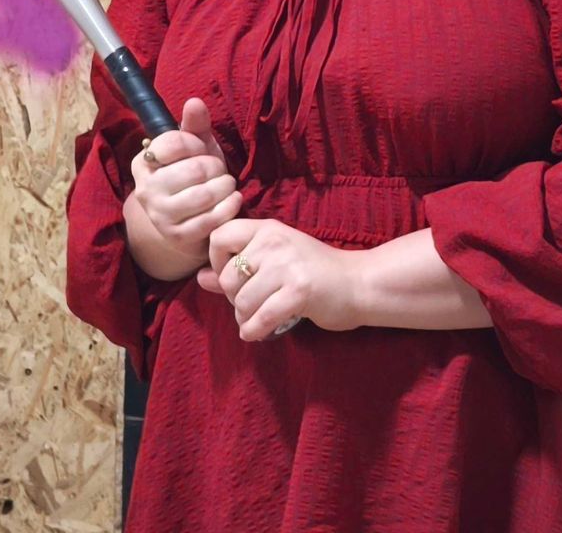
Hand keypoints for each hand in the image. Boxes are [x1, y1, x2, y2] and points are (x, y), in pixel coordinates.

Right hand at [129, 98, 241, 256]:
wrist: (189, 222)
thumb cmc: (193, 177)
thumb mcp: (195, 149)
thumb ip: (194, 125)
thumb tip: (194, 101)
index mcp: (143, 163)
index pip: (173, 142)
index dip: (195, 144)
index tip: (200, 150)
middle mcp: (145, 189)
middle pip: (193, 169)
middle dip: (215, 168)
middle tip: (218, 171)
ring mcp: (160, 216)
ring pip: (204, 195)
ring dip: (225, 187)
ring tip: (226, 184)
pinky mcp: (178, 236)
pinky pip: (213, 218)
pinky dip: (230, 206)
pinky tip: (233, 200)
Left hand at [198, 218, 364, 337]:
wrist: (360, 284)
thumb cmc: (315, 273)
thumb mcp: (274, 260)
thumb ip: (237, 267)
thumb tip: (200, 278)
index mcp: (267, 229)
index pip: (219, 236)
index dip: (216, 261)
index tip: (232, 277)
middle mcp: (274, 242)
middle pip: (228, 277)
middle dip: (233, 298)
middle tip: (250, 305)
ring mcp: (287, 266)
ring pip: (241, 301)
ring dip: (244, 318)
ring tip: (256, 320)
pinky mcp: (299, 292)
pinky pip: (260, 318)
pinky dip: (254, 331)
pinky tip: (258, 333)